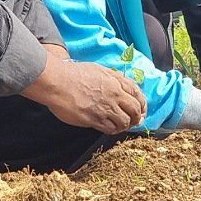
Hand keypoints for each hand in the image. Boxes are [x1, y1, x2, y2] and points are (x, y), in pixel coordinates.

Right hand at [22, 57, 146, 134]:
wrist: (58, 82)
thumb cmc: (73, 74)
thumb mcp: (98, 70)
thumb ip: (112, 79)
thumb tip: (120, 88)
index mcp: (115, 81)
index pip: (137, 94)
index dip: (142, 103)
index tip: (141, 109)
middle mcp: (114, 95)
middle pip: (135, 110)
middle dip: (137, 117)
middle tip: (135, 122)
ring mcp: (105, 108)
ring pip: (125, 122)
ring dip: (124, 125)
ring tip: (119, 126)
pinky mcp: (95, 119)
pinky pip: (110, 129)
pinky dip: (113, 130)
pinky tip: (109, 128)